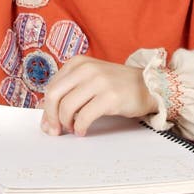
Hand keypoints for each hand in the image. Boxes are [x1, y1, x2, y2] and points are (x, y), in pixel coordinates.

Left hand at [40, 55, 157, 136]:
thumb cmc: (116, 85)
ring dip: (66, 123)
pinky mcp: (110, 97)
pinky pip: (84, 117)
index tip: (48, 123)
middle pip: (54, 95)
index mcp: (78, 62)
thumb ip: (70, 93)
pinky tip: (82, 131)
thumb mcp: (90, 79)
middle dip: (50, 117)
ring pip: (67, 107)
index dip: (46, 109)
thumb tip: (48, 120)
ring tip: (73, 128)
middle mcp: (86, 68)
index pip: (52, 86)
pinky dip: (79, 128)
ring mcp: (98, 81)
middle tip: (55, 131)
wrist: (147, 85)